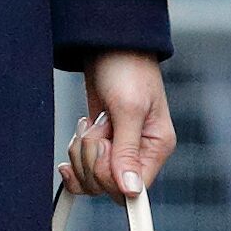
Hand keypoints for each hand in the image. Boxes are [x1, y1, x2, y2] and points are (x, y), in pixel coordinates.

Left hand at [59, 51, 174, 201]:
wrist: (106, 40)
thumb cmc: (125, 66)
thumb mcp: (128, 107)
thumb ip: (127, 150)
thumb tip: (131, 191)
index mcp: (155, 148)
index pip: (134, 189)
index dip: (111, 176)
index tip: (104, 150)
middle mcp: (137, 152)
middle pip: (108, 184)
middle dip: (92, 158)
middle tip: (97, 128)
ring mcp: (117, 145)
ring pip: (92, 174)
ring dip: (82, 150)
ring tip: (90, 123)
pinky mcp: (100, 138)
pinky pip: (84, 162)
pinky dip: (75, 152)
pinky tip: (75, 137)